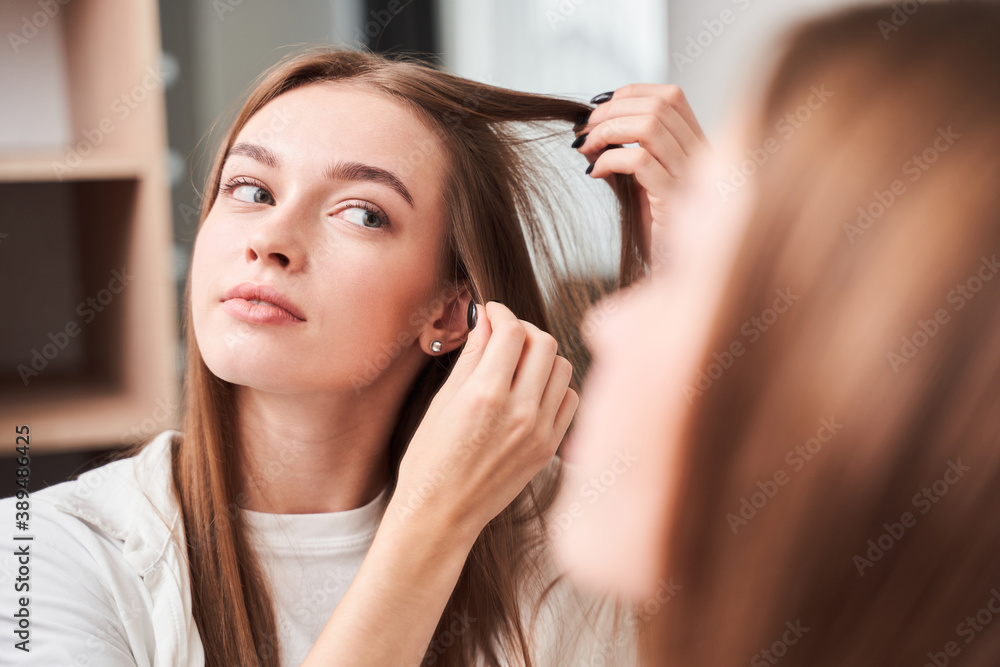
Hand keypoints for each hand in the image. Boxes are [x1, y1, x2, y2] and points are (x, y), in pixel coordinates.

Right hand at [390, 301, 578, 542]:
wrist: (441, 514)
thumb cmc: (430, 460)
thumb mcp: (442, 402)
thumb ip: (471, 357)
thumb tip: (486, 321)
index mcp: (485, 395)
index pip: (512, 331)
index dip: (501, 312)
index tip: (492, 312)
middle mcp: (519, 411)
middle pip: (544, 342)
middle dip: (524, 329)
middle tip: (506, 334)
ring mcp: (540, 431)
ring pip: (562, 367)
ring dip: (543, 356)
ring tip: (519, 363)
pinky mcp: (550, 448)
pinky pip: (570, 399)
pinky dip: (556, 386)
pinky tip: (533, 390)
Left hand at [574, 84, 709, 269]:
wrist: (674, 275)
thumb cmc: (657, 230)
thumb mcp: (644, 183)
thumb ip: (628, 153)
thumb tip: (590, 130)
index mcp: (698, 146)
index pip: (672, 96)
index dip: (631, 93)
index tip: (599, 107)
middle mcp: (702, 156)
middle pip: (659, 105)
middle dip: (612, 111)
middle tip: (584, 130)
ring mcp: (691, 177)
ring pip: (650, 126)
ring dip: (608, 131)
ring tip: (585, 148)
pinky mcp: (674, 200)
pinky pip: (640, 162)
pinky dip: (610, 160)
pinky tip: (595, 174)